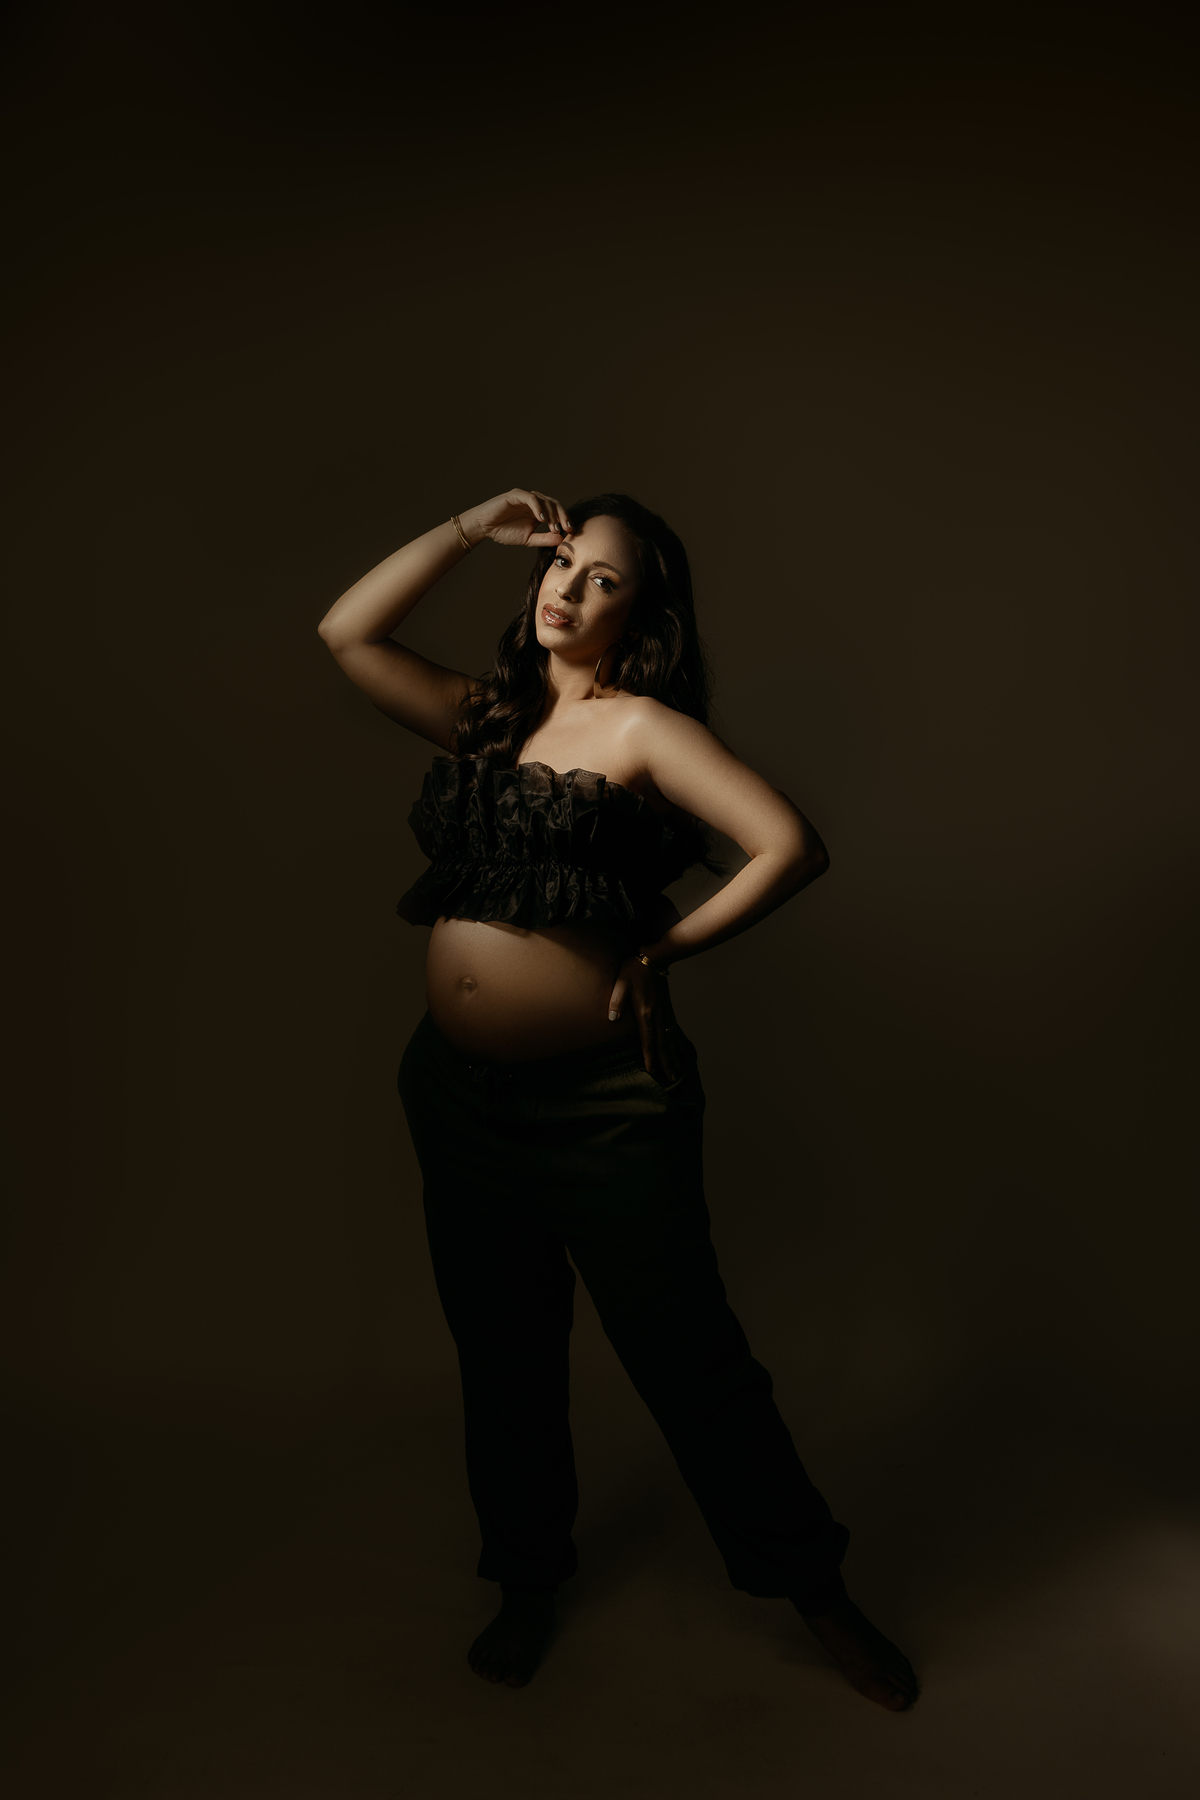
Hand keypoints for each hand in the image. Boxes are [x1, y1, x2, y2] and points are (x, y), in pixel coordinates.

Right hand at [459, 488, 571, 549]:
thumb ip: (544, 538)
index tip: (571, 532)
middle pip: (554, 504)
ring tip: (554, 526)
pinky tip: (541, 518)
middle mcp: (534, 502)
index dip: (565, 521)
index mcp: (538, 512)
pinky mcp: (516, 494)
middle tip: (567, 528)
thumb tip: (561, 539)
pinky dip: (538, 507)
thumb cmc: (504, 531)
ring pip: (545, 500)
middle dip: (563, 516)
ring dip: (551, 514)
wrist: (484, 527)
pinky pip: (531, 498)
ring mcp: (525, 497)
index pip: (556, 513)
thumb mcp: (528, 539)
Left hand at [608, 954, 679, 1084]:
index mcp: (645, 1012)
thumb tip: (612, 1019)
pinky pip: (673, 1030)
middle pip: (663, 1044)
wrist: (654, 958)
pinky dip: (676, 1043)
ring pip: (670, 1039)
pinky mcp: (667, 1009)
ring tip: (676, 1071)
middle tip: (671, 1080)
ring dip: (673, 1056)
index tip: (653, 1073)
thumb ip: (616, 1000)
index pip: (648, 1040)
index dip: (650, 1058)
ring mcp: (665, 1013)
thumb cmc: (634, 970)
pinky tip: (678, 1050)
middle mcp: (658, 1016)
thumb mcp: (620, 982)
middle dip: (666, 1063)